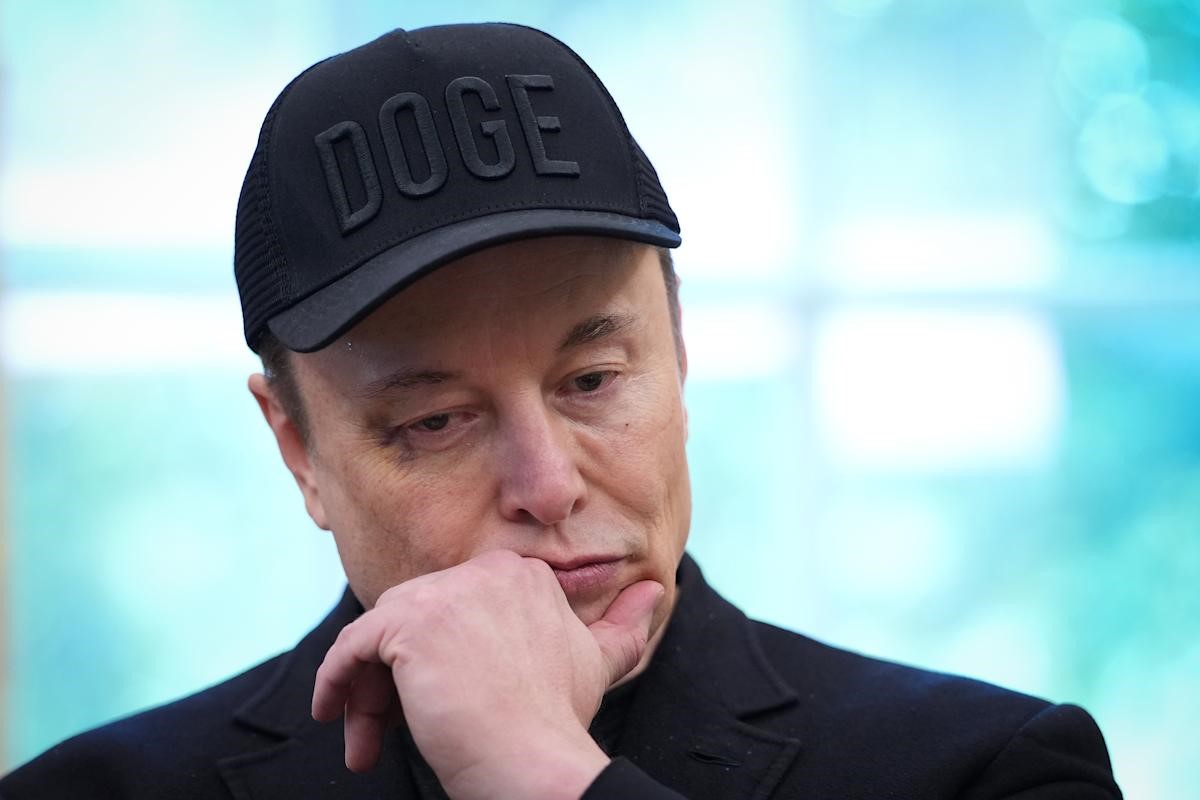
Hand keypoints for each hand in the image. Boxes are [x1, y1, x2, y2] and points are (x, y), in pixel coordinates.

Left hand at [311, 550, 663, 799]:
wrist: (536, 760)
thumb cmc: (559, 720)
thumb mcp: (598, 661)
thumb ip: (623, 623)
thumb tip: (656, 589)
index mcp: (519, 574)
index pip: (451, 608)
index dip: (436, 660)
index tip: (435, 705)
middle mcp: (484, 571)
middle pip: (413, 621)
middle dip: (396, 679)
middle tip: (388, 732)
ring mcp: (445, 593)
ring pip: (381, 637)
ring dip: (366, 691)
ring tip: (366, 742)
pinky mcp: (409, 624)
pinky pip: (352, 645)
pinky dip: (335, 680)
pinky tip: (332, 714)